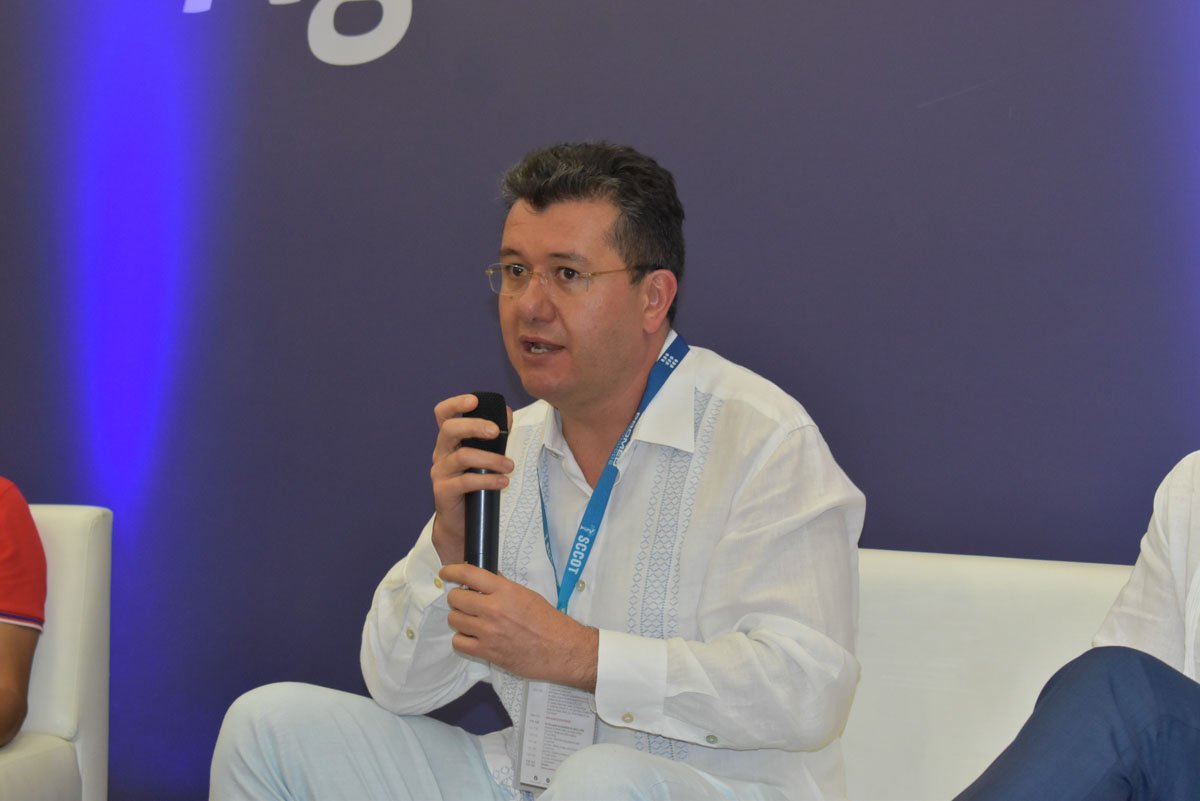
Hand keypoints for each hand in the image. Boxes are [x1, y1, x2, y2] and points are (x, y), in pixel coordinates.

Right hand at [429, 394, 513, 565]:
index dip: (455, 404)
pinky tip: (503, 482)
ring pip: (462, 456)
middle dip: (474, 426)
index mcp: (449, 441)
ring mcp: (440, 472)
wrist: (461, 524)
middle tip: (497, 432)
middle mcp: (441, 453)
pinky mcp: (443, 492)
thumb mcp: (485, 457)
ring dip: (491, 459)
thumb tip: (508, 413)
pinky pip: (465, 482)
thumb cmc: (474, 486)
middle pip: (449, 430)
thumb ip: (495, 436)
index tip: (473, 400)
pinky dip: (488, 480)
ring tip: (510, 466)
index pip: (443, 414)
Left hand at [440, 563, 598, 691]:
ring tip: (472, 620)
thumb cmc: (547, 620)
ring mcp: (488, 632)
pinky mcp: (487, 652)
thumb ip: (503, 587)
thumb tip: (484, 580)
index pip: (469, 574)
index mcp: (505, 591)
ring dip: (460, 618)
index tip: (446, 572)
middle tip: (467, 602)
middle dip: (458, 598)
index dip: (452, 571)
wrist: (560, 649)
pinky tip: (473, 637)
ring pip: (455, 620)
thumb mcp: (526, 595)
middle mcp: (493, 609)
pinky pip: (459, 642)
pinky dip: (463, 638)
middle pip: (456, 599)